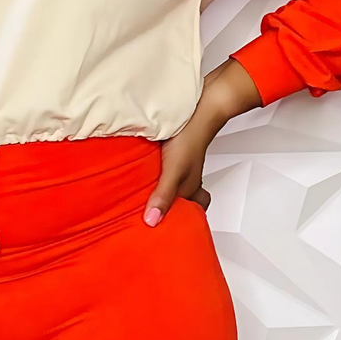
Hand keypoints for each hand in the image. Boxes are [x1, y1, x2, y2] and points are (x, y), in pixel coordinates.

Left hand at [142, 58, 261, 223]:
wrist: (201, 107)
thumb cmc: (190, 138)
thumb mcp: (173, 171)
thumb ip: (163, 196)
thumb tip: (152, 221)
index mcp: (191, 189)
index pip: (190, 215)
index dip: (180, 223)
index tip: (160, 231)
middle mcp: (188, 180)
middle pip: (181, 202)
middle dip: (167, 209)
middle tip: (149, 214)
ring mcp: (182, 166)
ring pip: (173, 186)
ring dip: (159, 191)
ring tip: (140, 196)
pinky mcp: (176, 153)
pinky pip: (167, 170)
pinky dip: (156, 173)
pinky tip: (142, 171)